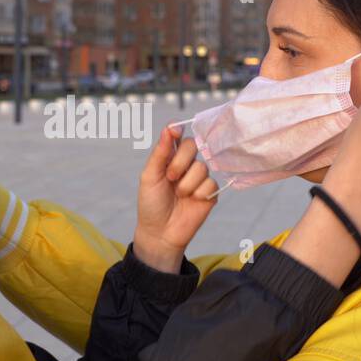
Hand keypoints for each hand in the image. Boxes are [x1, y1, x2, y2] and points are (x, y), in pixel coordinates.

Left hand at [134, 126, 218, 272]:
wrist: (160, 232)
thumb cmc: (151, 204)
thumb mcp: (150, 177)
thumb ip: (160, 153)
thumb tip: (169, 128)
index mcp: (169, 158)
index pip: (177, 135)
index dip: (178, 130)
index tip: (175, 130)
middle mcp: (186, 164)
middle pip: (192, 145)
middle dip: (180, 161)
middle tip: (170, 178)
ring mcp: (199, 178)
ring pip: (202, 167)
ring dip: (187, 183)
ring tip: (179, 196)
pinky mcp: (210, 192)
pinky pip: (211, 183)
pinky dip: (199, 193)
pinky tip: (192, 202)